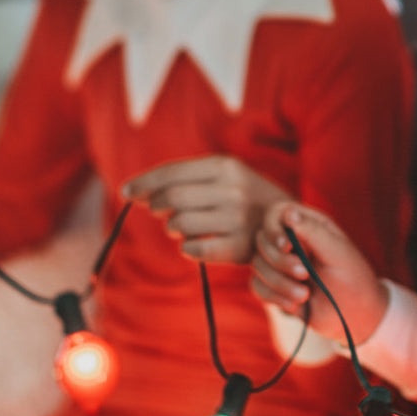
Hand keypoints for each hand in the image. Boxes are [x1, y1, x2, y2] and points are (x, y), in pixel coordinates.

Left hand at [123, 156, 288, 262]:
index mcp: (227, 166)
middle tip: (154, 209)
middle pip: (171, 199)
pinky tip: (194, 242)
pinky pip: (192, 249)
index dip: (143, 183)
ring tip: (180, 225)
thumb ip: (184, 178)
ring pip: (179, 225)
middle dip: (154, 205)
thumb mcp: (225, 174)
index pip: (172, 173)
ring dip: (172, 227)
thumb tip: (133, 190)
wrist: (291, 223)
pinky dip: (186, 247)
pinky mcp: (238, 248)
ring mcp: (237, 221)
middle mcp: (233, 191)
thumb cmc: (246, 196)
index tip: (126, 191)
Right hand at [251, 202, 389, 345]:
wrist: (355, 315)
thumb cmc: (353, 278)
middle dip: (279, 261)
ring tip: (305, 295)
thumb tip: (288, 212)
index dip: (274, 229)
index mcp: (307, 225)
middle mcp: (290, 241)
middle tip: (304, 274)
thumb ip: (313, 231)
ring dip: (279, 283)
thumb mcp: (337, 252)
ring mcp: (280, 264)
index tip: (287, 246)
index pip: (275, 214)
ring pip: (257, 265)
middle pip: (261, 241)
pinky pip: (257, 286)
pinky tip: (295, 305)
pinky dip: (273, 297)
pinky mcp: (274, 286)